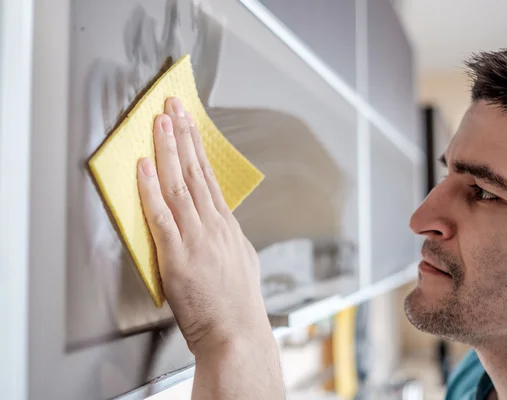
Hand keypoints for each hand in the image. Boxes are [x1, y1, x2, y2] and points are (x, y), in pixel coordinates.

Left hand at [136, 97, 270, 354]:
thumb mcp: (241, 261)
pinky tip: (144, 168)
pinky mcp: (179, 256)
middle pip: (196, 172)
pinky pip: (161, 216)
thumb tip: (220, 222)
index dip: (197, 147)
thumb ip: (227, 238)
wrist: (238, 332)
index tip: (190, 124)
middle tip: (174, 106)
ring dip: (169, 150)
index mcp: (227, 226)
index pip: (210, 177)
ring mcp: (197, 238)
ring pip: (180, 185)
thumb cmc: (238, 304)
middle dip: (183, 135)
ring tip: (161, 122)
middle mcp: (214, 225)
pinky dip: (151, 189)